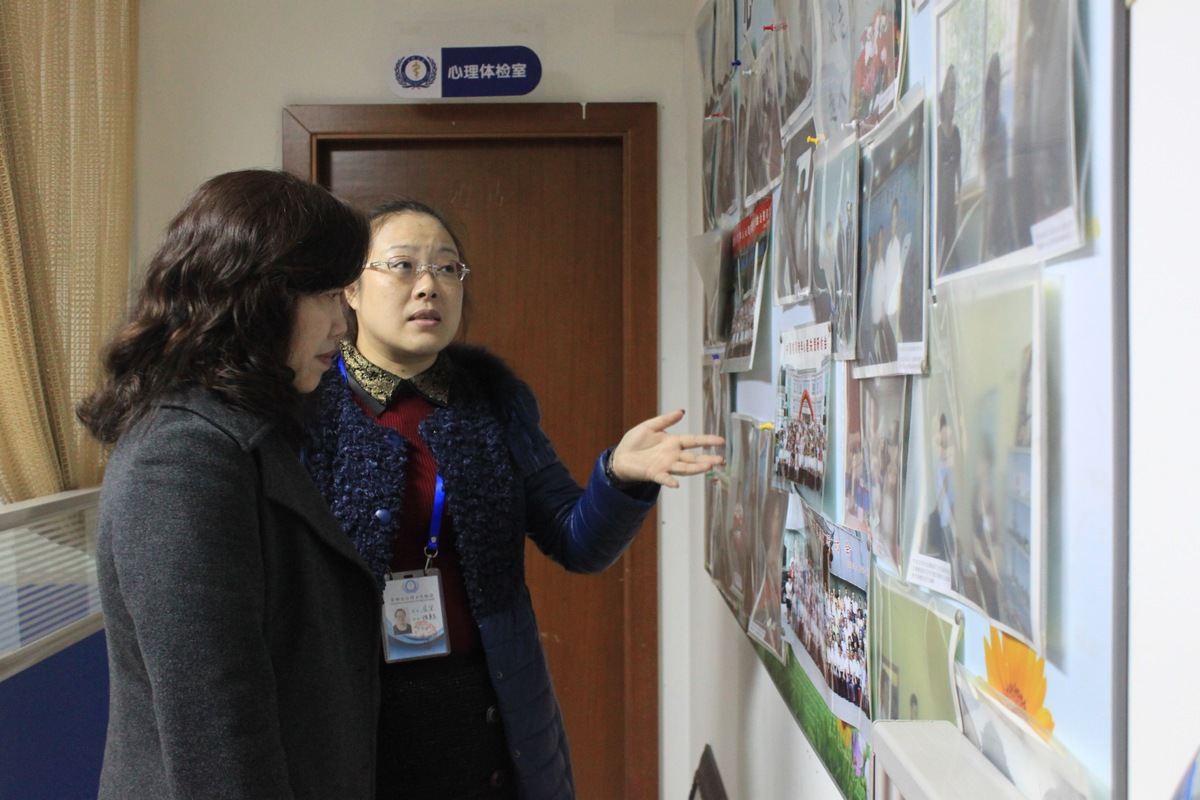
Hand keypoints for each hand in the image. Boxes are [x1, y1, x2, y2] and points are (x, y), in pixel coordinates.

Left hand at [610, 409, 725, 488]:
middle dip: (708, 459)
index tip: (721, 440)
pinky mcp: (654, 474)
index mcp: (674, 442)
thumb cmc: (635, 441)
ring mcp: (665, 466)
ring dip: (696, 468)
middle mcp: (673, 455)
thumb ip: (665, 420)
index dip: (708, 440)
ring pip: (684, 468)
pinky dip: (669, 481)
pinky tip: (676, 484)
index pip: (694, 440)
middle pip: (694, 457)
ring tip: (708, 467)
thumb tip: (682, 411)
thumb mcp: (650, 426)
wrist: (620, 456)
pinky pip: (663, 478)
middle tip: (722, 460)